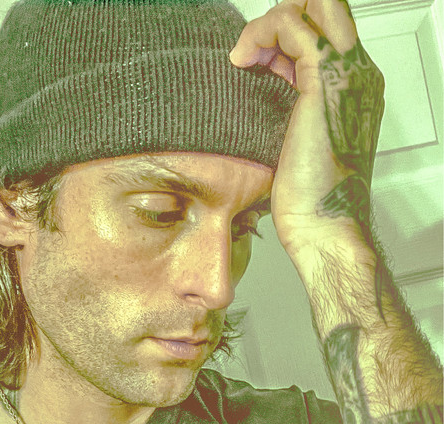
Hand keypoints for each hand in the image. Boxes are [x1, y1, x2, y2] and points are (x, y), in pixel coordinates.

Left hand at [230, 0, 384, 255]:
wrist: (323, 226)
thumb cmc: (310, 198)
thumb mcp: (298, 143)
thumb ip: (292, 110)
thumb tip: (264, 94)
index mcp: (353, 87)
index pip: (327, 30)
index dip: (288, 34)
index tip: (258, 62)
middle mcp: (356, 73)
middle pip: (327, 6)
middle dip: (283, 17)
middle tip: (255, 51)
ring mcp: (345, 74)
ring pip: (314, 5)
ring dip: (269, 23)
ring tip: (245, 58)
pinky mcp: (324, 82)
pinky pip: (294, 27)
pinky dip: (261, 33)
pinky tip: (243, 60)